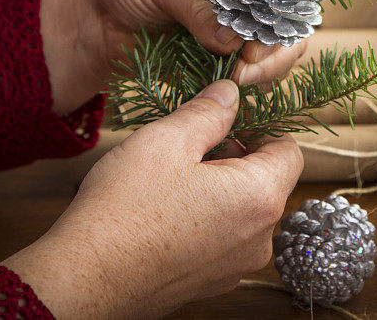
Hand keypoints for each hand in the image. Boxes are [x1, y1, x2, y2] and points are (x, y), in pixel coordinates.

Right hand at [2, 79, 302, 317]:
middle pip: (267, 181)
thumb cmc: (125, 209)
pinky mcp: (213, 282)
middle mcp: (259, 238)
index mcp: (260, 197)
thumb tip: (230, 94)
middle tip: (189, 147)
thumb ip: (209, 112)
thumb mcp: (167, 141)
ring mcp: (237, 265)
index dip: (262, 129)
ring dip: (219, 188)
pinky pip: (224, 238)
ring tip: (172, 180)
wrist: (86, 279)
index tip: (227, 123)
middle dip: (236, 158)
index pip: (290, 151)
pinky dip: (206, 218)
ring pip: (244, 210)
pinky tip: (166, 211)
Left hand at [40, 0, 308, 114]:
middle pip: (284, 32)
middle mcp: (240, 7)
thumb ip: (196, 5)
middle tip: (245, 69)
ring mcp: (229, 41)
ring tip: (235, 82)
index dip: (279, 16)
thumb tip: (232, 40)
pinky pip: (243, 85)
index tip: (254, 42)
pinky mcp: (213, 71)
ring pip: (270, 61)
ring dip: (263, 75)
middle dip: (274, 54)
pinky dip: (243, 93)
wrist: (85, 24)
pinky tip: (229, 96)